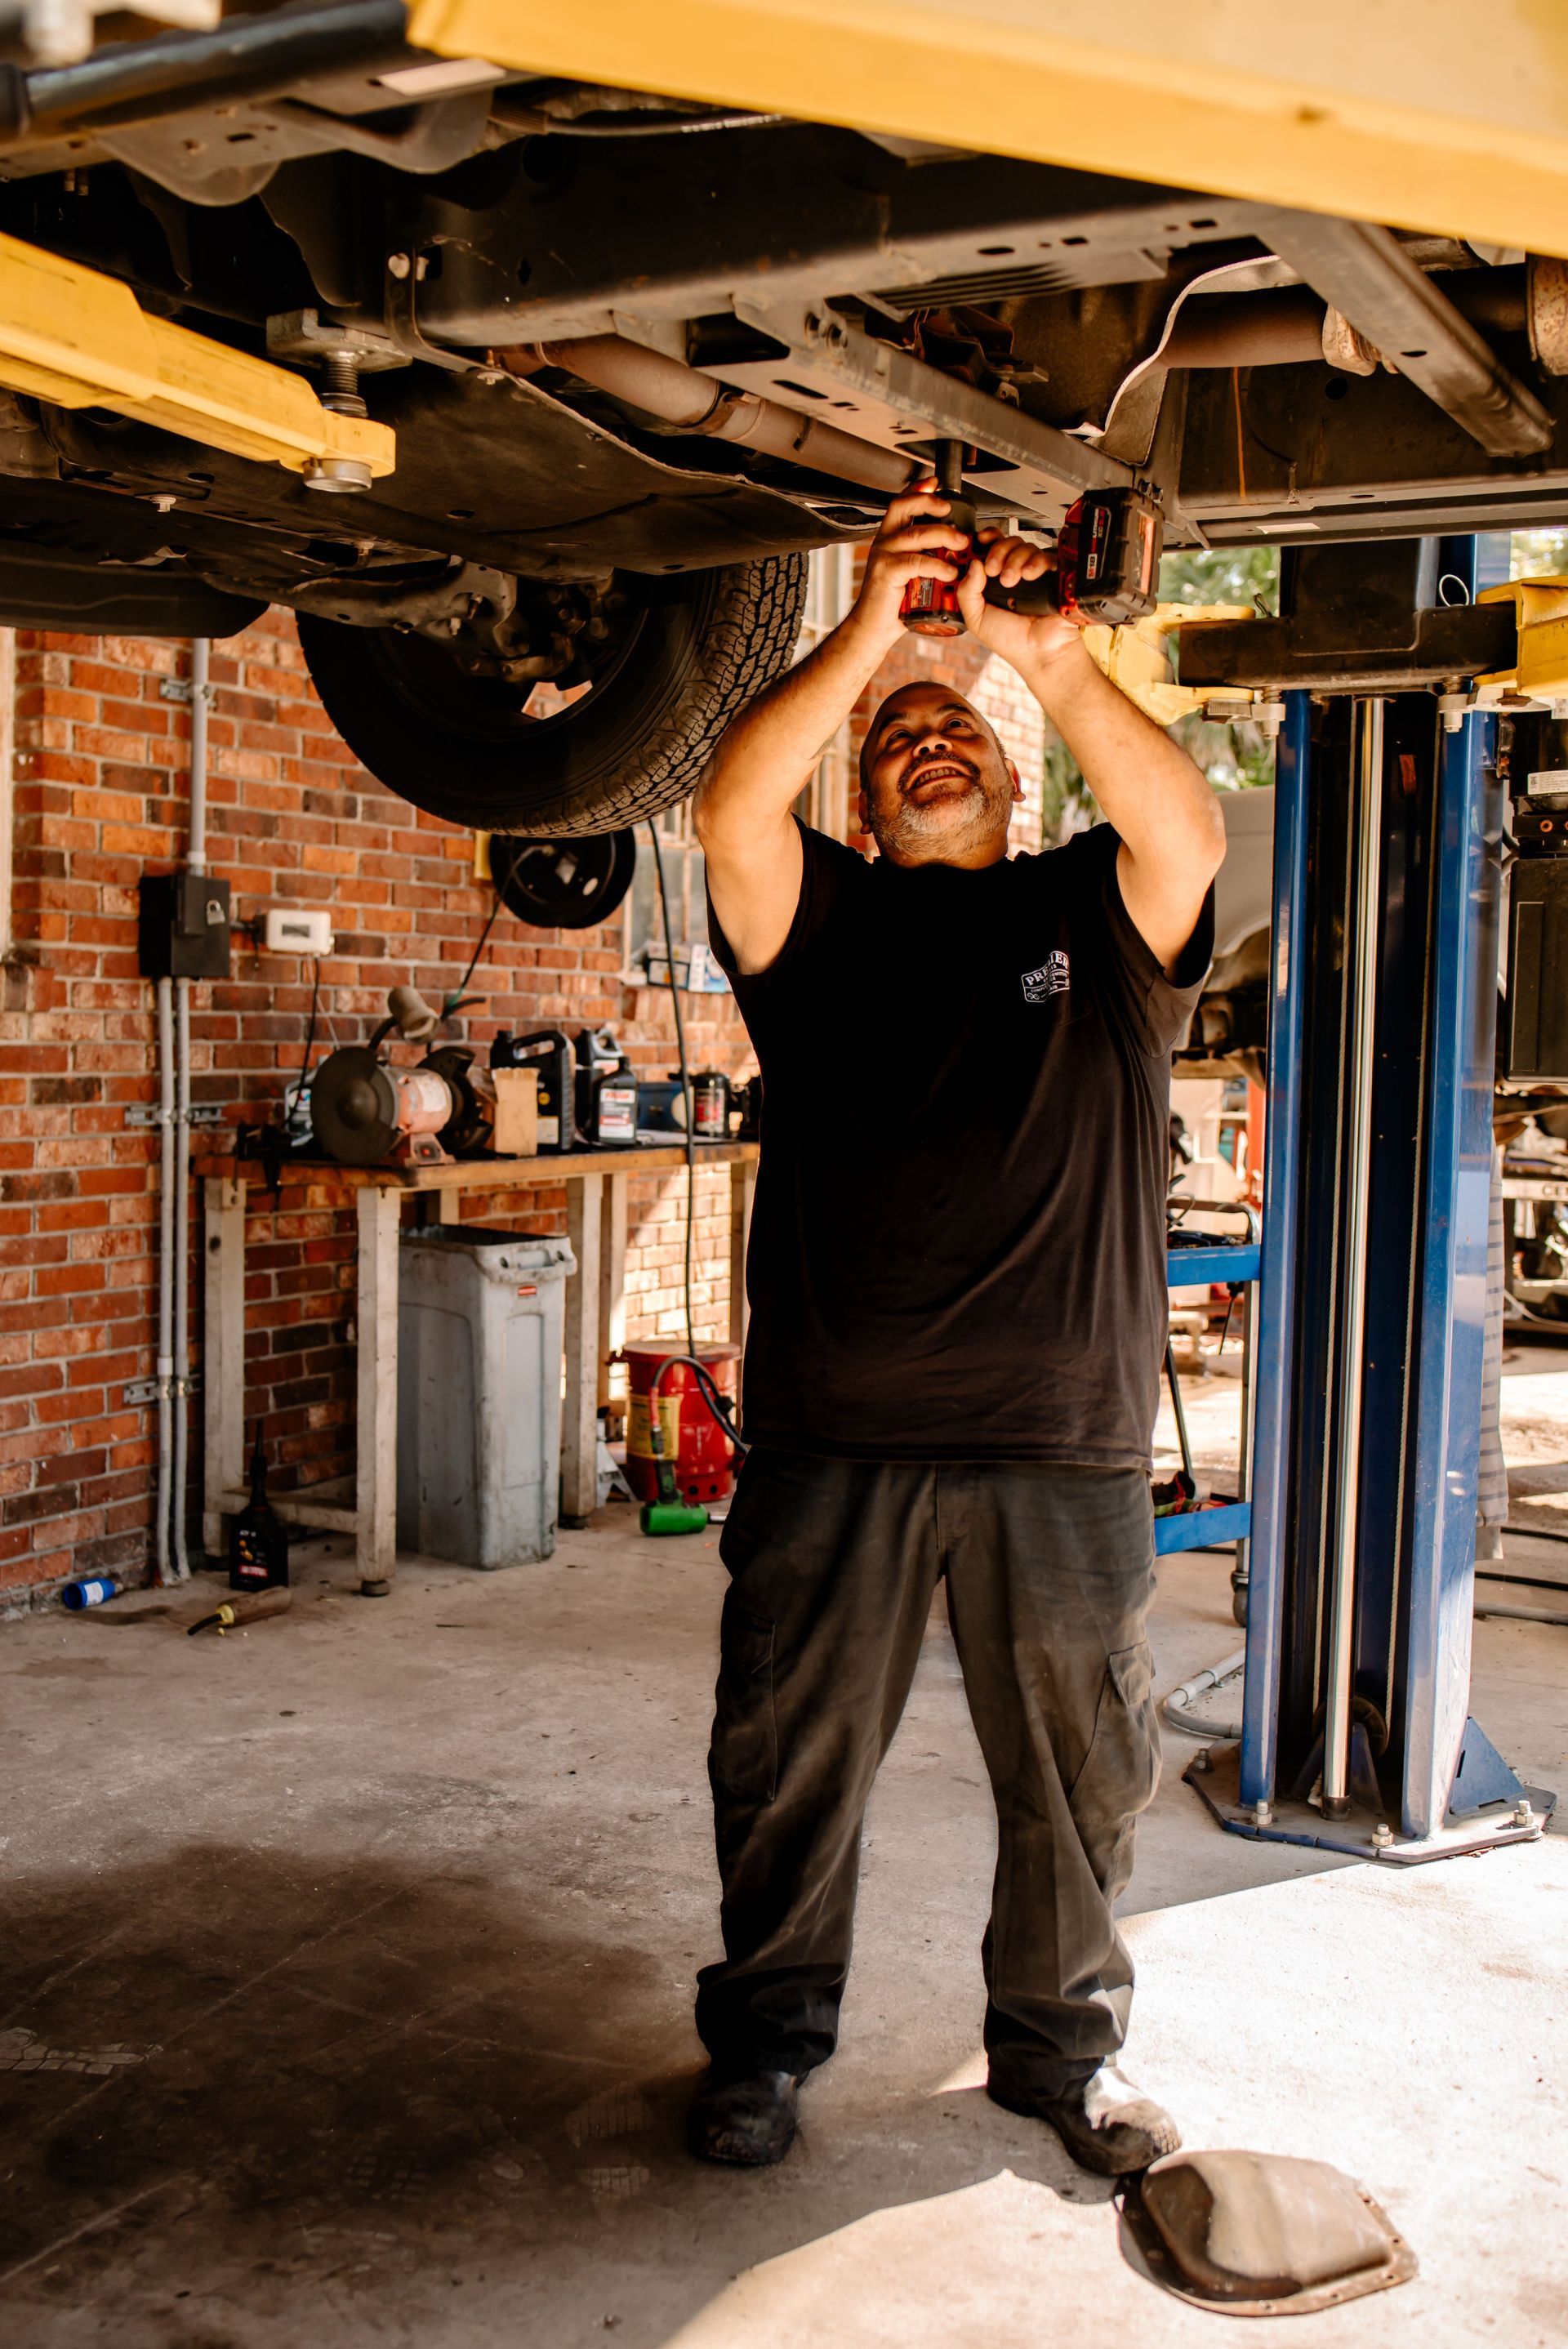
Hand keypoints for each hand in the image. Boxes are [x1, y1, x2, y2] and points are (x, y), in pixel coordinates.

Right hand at [850, 479, 971, 649]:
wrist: (874, 628)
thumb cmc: (894, 604)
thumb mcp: (913, 573)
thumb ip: (927, 556)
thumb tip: (954, 547)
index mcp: (890, 539)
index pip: (901, 504)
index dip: (917, 489)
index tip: (934, 482)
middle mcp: (884, 543)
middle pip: (903, 507)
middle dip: (929, 503)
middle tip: (950, 511)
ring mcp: (883, 556)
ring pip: (914, 534)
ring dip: (942, 535)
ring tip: (961, 544)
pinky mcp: (886, 573)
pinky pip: (915, 562)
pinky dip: (936, 565)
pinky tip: (949, 572)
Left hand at [957, 525, 1083, 674]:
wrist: (1039, 652)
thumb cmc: (1010, 640)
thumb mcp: (976, 618)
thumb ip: (967, 592)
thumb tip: (973, 563)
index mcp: (992, 581)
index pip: (988, 549)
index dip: (983, 541)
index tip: (978, 541)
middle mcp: (1013, 573)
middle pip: (1006, 542)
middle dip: (997, 552)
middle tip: (993, 570)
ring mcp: (1033, 573)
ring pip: (1024, 546)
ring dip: (1014, 560)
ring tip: (1011, 581)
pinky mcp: (1052, 575)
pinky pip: (1046, 556)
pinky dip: (1035, 562)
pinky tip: (1029, 575)